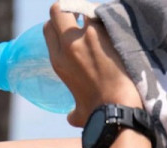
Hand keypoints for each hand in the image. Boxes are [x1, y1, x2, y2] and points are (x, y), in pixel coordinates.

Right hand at [43, 3, 141, 125]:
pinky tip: (116, 28)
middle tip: (84, 19)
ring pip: (81, 8)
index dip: (58, 25)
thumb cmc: (98, 114)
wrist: (118, 108)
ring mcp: (87, 36)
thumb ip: (72, 112)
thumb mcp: (78, 112)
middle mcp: (68, 45)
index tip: (70, 28)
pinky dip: (108, 18)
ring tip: (102, 23)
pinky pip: (103, 14)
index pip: (48, 28)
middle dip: (69, 10)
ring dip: (90, 13)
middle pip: (58, 10)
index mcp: (57, 61)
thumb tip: (72, 117)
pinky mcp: (107, 33)